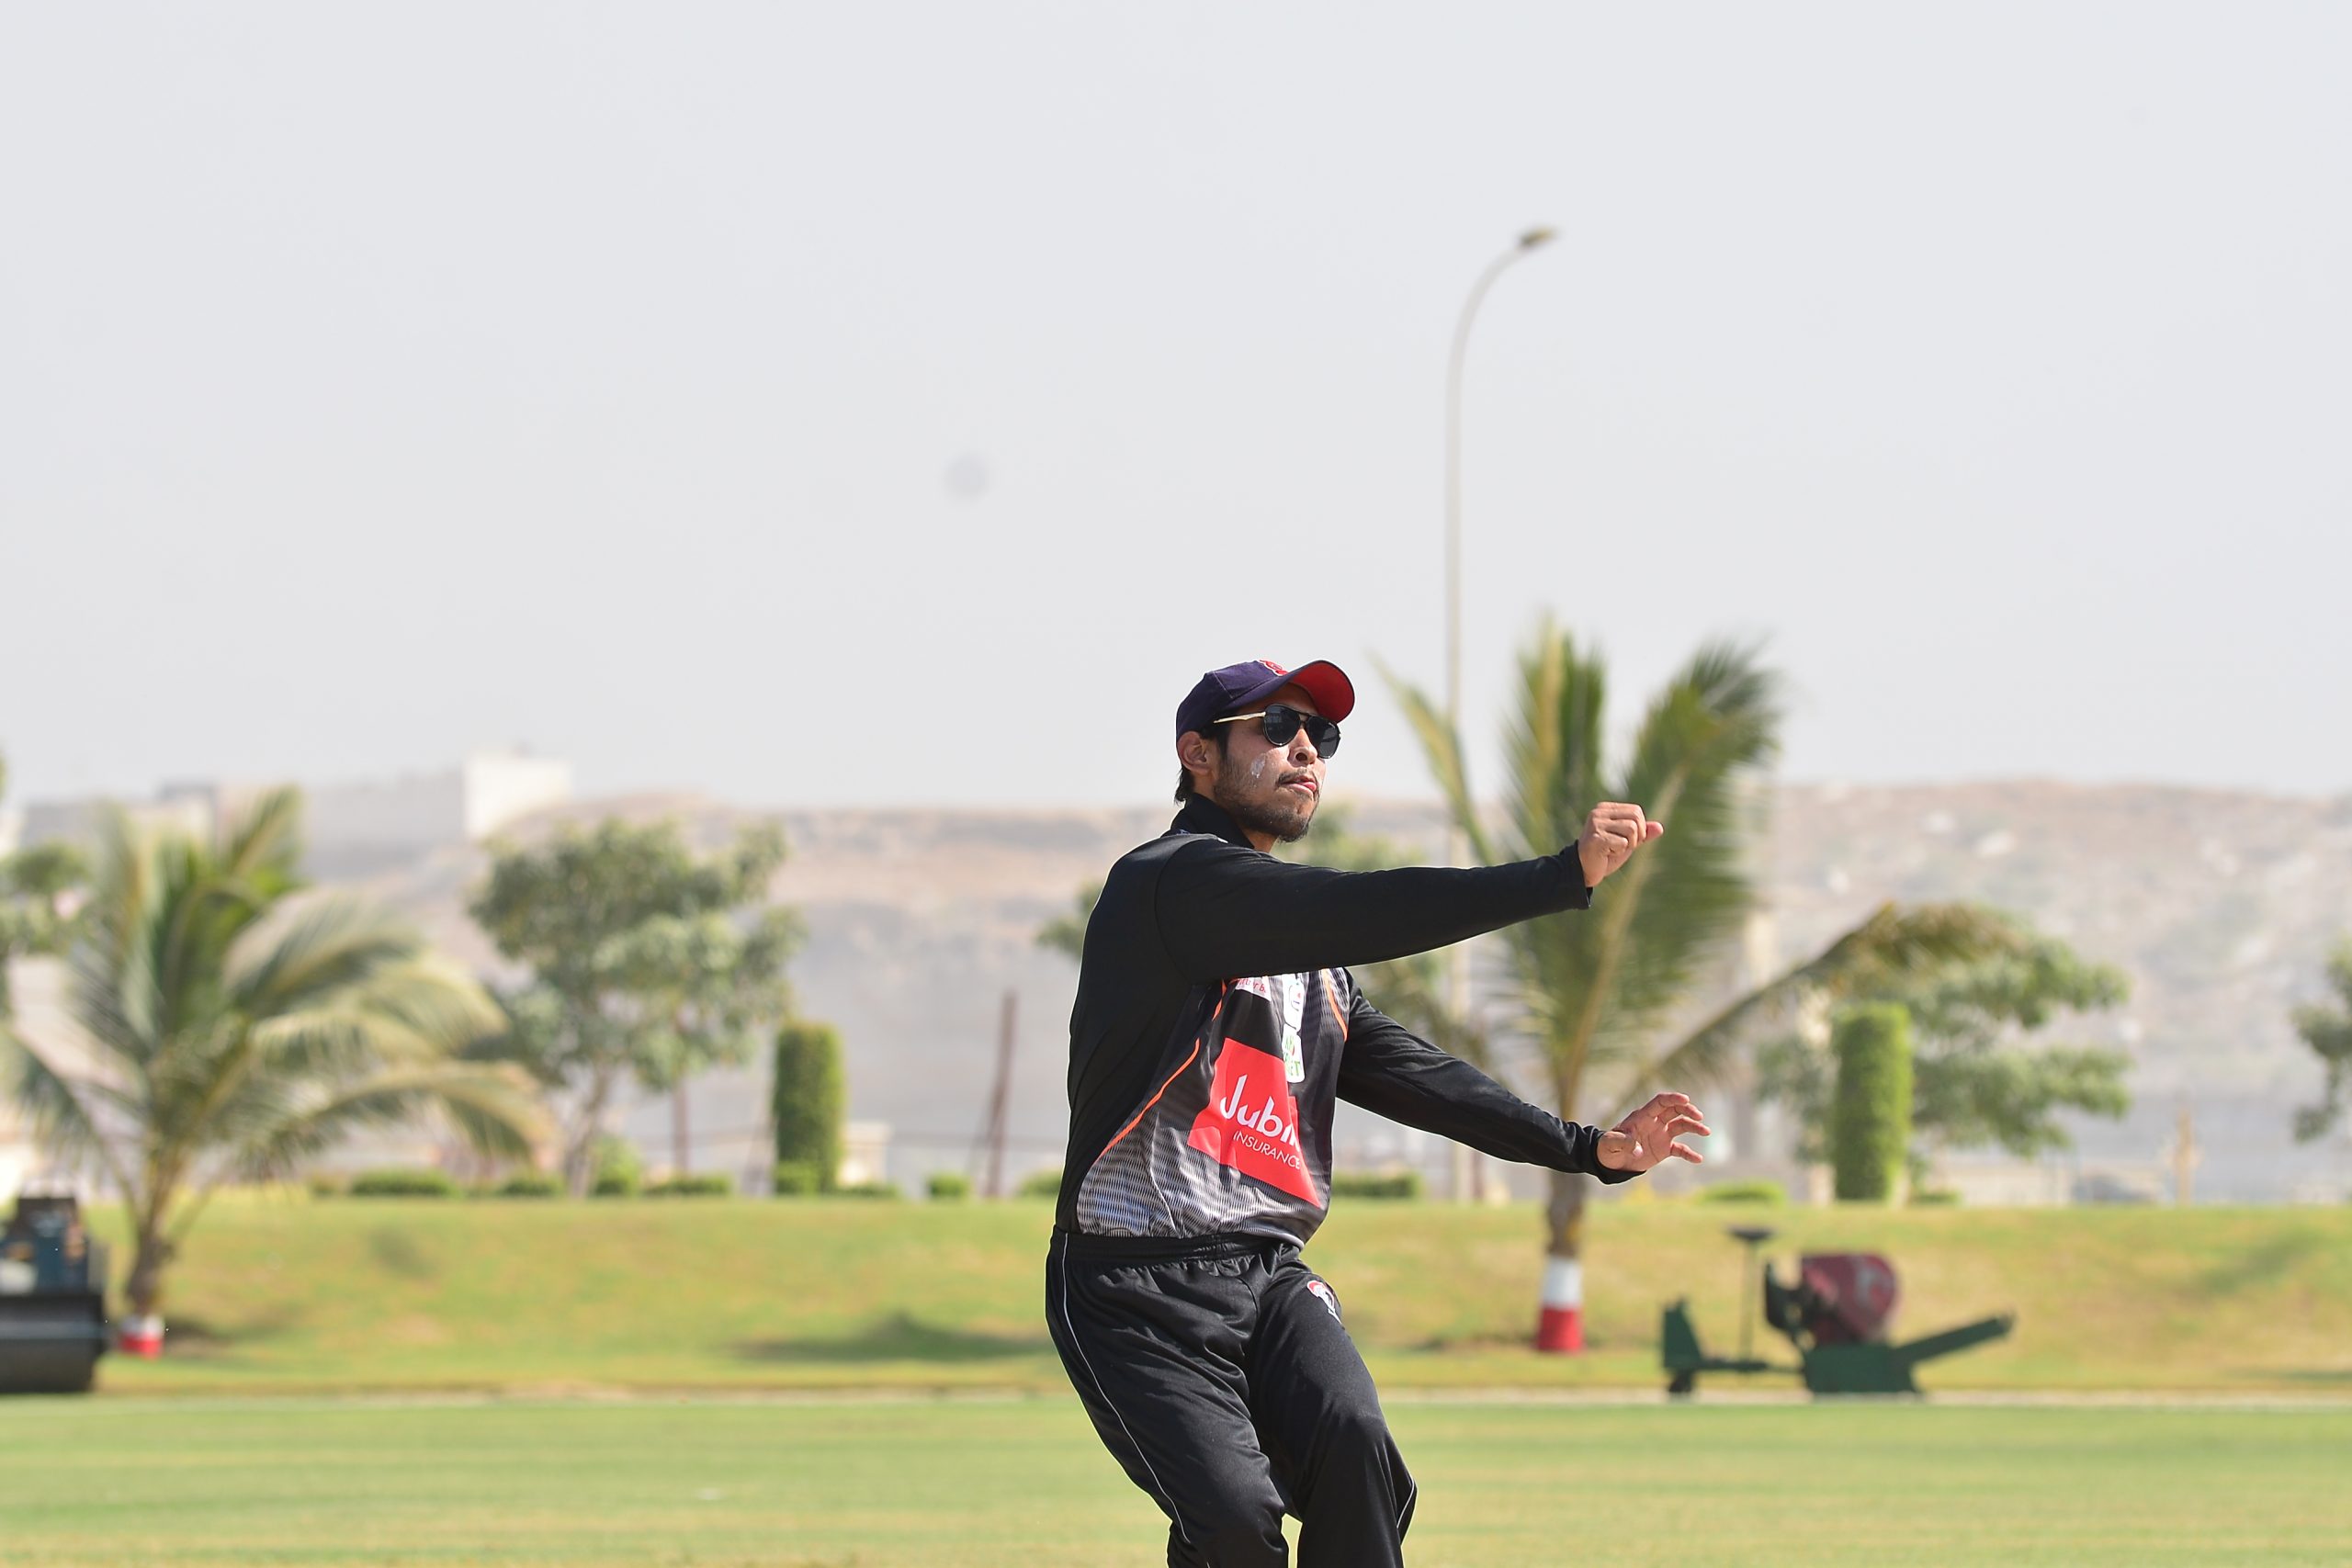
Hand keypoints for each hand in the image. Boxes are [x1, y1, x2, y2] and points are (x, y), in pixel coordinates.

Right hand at [1576, 802, 1663, 886]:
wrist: (1584, 871)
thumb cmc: (1605, 855)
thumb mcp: (1628, 842)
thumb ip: (1642, 834)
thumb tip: (1660, 828)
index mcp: (1605, 809)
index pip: (1636, 811)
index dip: (1640, 828)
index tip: (1627, 840)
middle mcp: (1599, 812)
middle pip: (1636, 817)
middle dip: (1637, 836)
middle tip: (1624, 846)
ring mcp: (1596, 824)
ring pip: (1631, 829)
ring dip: (1628, 845)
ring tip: (1613, 850)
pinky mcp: (1596, 837)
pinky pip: (1623, 842)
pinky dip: (1619, 852)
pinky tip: (1606, 854)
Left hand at [1595, 1092, 1710, 1171]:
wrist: (1612, 1161)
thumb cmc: (1609, 1148)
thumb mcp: (1611, 1144)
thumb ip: (1622, 1142)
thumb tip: (1636, 1147)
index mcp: (1642, 1117)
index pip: (1660, 1102)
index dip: (1673, 1098)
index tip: (1686, 1099)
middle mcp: (1655, 1122)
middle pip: (1675, 1110)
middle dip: (1688, 1110)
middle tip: (1699, 1117)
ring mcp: (1661, 1134)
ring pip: (1681, 1126)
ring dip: (1694, 1127)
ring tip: (1706, 1132)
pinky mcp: (1664, 1148)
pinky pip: (1680, 1149)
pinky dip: (1690, 1153)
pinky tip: (1698, 1159)